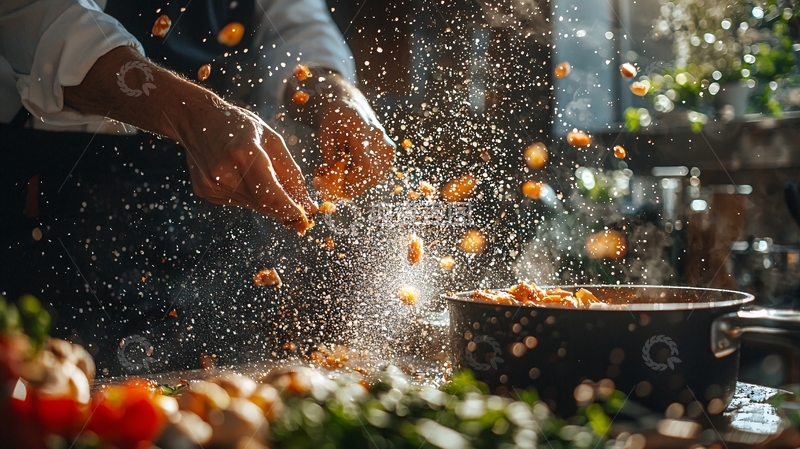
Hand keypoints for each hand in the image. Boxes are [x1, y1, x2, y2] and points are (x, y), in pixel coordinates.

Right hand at [179, 105, 317, 232]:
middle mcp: (225, 172)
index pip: (271, 195)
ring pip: (252, 205)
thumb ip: (291, 173)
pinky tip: (242, 176)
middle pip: (263, 204)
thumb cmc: (240, 126)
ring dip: (266, 200)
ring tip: (262, 176)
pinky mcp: (205, 191)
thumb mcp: (272, 140)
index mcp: (244, 153)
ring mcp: (212, 184)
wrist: (198, 120)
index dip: (290, 210)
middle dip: (283, 207)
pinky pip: (237, 202)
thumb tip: (308, 204)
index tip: (304, 215)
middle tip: (295, 205)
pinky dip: (249, 195)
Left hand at [315, 87, 394, 199]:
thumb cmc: (333, 117)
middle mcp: (377, 136)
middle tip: (343, 190)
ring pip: (381, 173)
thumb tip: (328, 181)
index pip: (366, 164)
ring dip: (365, 182)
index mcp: (361, 130)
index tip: (342, 184)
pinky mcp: (388, 147)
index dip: (356, 180)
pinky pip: (384, 168)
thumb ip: (329, 157)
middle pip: (376, 172)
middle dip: (358, 186)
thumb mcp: (325, 135)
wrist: (347, 101)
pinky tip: (358, 172)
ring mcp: (385, 141)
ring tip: (349, 179)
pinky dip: (372, 175)